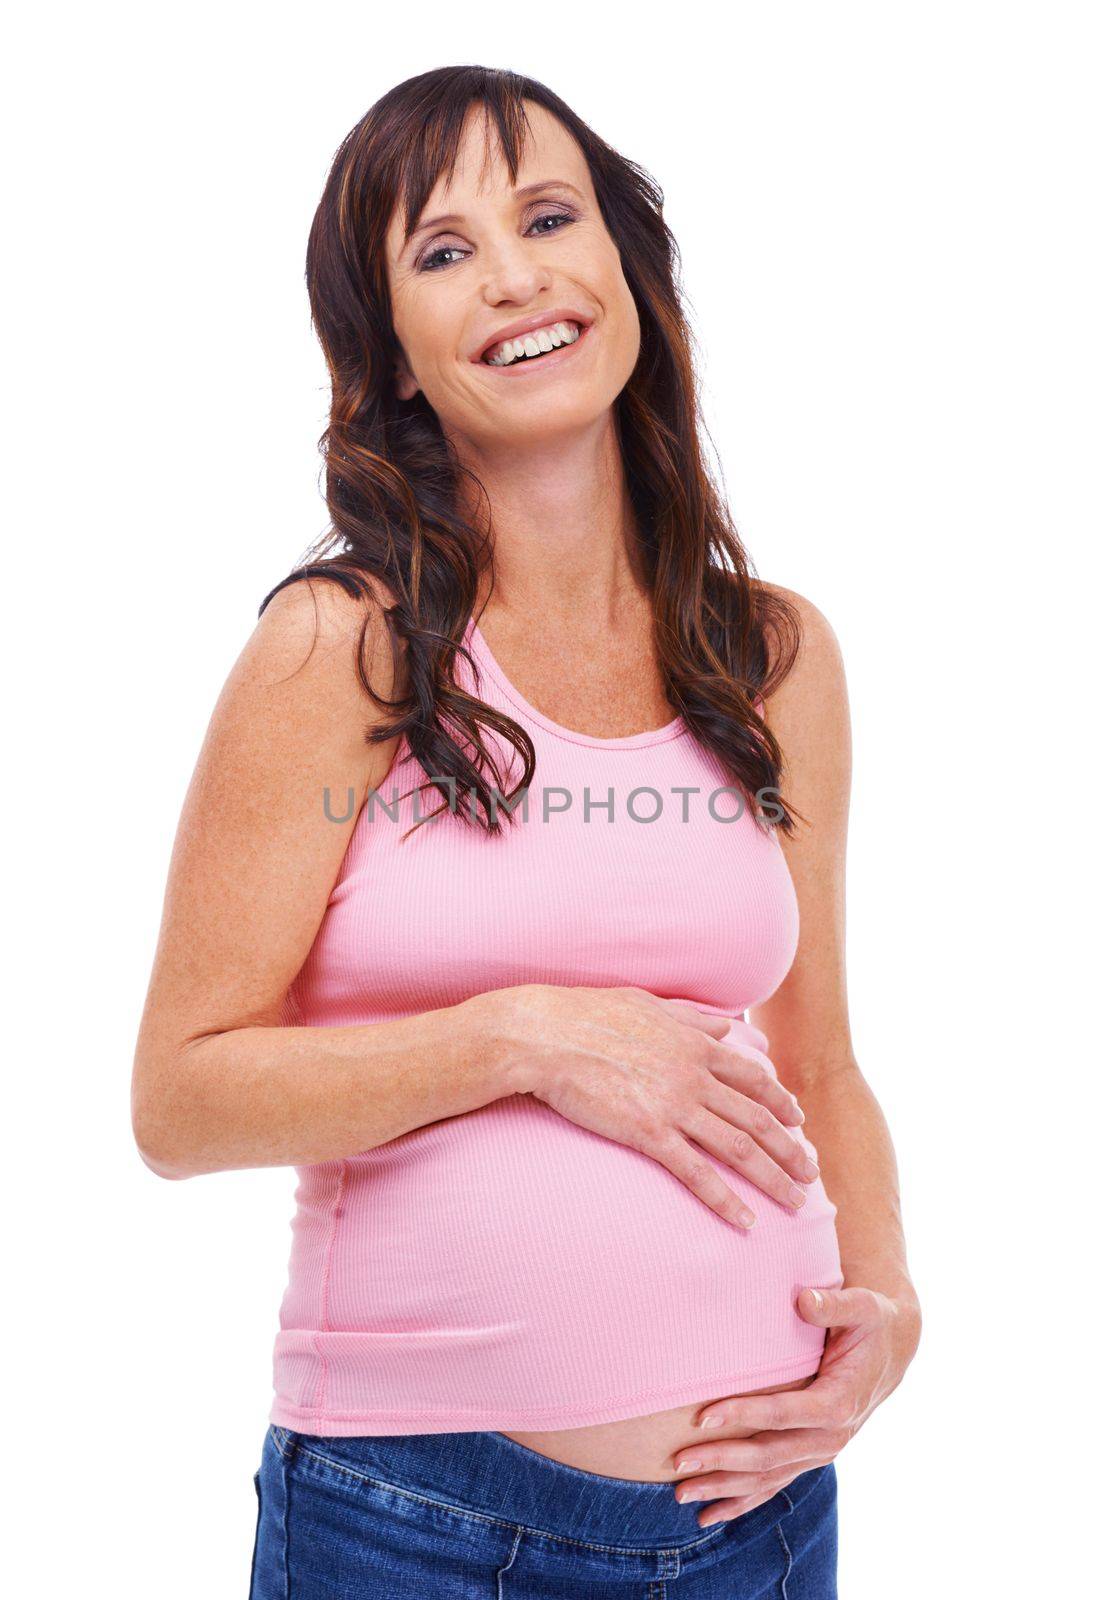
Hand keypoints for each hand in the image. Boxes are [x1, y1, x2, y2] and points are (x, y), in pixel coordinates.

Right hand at [490, 983, 818, 1227]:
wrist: (547, 1035)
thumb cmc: (588, 1015)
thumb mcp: (648, 1005)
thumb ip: (692, 1020)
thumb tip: (725, 1028)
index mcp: (695, 1045)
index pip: (753, 1079)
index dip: (780, 1102)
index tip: (799, 1121)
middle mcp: (695, 1076)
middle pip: (757, 1118)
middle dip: (790, 1150)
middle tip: (811, 1175)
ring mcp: (675, 1105)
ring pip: (739, 1148)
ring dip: (772, 1178)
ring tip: (795, 1203)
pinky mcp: (649, 1132)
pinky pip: (696, 1173)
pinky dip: (725, 1199)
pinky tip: (744, 1221)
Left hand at [671, 1285, 922, 1526]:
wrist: (891, 1349)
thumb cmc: (870, 1322)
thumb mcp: (862, 1306)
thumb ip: (834, 1305)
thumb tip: (803, 1300)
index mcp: (839, 1402)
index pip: (784, 1413)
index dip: (744, 1415)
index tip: (702, 1415)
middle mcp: (831, 1437)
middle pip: (770, 1455)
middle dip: (722, 1460)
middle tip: (679, 1461)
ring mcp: (819, 1452)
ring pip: (767, 1478)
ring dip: (724, 1488)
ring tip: (681, 1493)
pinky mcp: (810, 1456)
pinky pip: (774, 1485)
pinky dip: (742, 1501)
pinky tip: (710, 1515)